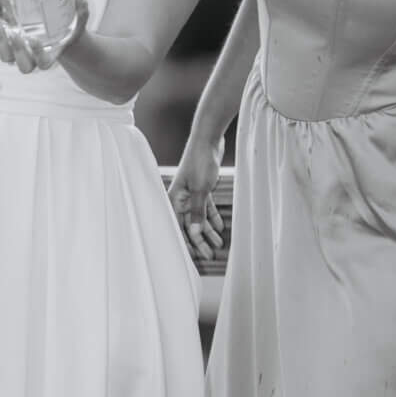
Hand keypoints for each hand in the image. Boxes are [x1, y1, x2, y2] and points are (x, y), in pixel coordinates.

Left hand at [0, 0, 89, 72]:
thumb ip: (80, 14)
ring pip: (6, 57)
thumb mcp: (75, 23)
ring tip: (0, 25)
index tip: (35, 40)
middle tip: (17, 34)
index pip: (43, 63)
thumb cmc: (66, 30)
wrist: (55, 31)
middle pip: (23, 65)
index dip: (38, 55)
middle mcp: (32, 59)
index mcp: (48, 57)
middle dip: (18, 51)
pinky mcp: (8, 41)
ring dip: (2, 42)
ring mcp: (18, 52)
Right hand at [168, 135, 225, 261]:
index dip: (185, 242)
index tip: (194, 257)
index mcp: (175, 199)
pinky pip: (206, 207)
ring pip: (199, 217)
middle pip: (189, 225)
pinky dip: (212, 217)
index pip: (178, 227)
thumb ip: (197, 212)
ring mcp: (191, 193)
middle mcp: (181, 198)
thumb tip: (193, 232)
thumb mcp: (201, 189)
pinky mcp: (202, 188)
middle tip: (210, 255)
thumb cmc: (200, 162)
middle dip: (199, 241)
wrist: (208, 140)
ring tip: (218, 244)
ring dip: (208, 231)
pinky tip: (220, 227)